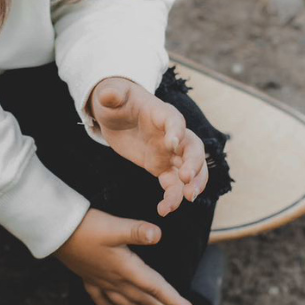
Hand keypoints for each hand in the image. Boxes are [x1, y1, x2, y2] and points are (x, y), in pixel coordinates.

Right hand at [54, 208, 195, 304]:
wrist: (55, 231)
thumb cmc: (86, 227)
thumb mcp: (114, 226)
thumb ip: (137, 231)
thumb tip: (159, 235)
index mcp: (126, 268)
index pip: (155, 287)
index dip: (173, 299)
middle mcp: (115, 279)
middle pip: (144, 299)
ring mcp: (100, 281)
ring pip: (127, 303)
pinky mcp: (88, 277)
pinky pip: (102, 299)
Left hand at [87, 76, 208, 216]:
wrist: (115, 115)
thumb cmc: (115, 101)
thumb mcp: (109, 95)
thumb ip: (111, 94)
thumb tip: (110, 94)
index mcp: (161, 113)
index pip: (175, 120)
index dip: (176, 131)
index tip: (172, 143)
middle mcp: (172, 134)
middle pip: (193, 148)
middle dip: (195, 163)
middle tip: (187, 178)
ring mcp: (169, 152)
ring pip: (191, 169)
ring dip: (195, 184)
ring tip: (187, 200)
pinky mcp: (162, 166)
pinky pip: (174, 184)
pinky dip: (174, 197)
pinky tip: (164, 210)